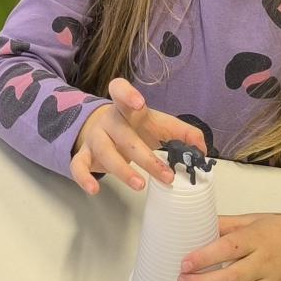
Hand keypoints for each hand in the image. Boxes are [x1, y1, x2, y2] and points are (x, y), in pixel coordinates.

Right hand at [68, 77, 208, 194]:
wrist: (98, 128)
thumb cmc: (135, 127)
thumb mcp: (158, 125)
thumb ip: (182, 133)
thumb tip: (202, 149)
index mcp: (126, 108)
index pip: (119, 90)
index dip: (126, 94)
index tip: (138, 103)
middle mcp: (108, 121)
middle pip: (124, 135)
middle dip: (145, 156)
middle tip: (167, 176)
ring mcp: (94, 138)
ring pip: (105, 152)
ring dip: (122, 170)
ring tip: (140, 185)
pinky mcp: (84, 156)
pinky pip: (78, 166)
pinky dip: (84, 178)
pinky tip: (94, 190)